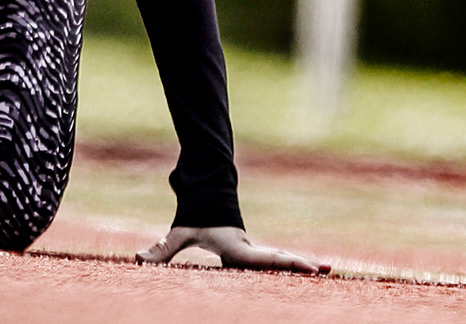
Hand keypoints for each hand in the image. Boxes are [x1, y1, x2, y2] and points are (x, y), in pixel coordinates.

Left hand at [137, 225, 328, 273]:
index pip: (263, 259)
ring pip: (281, 258)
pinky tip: (309, 271)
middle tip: (326, 271)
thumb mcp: (179, 234)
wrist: (205, 195)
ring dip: (301, 265)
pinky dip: (293, 265)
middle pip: (279, 258)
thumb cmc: (193, 217)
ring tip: (327, 271)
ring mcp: (253, 249)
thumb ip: (161, 250)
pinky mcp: (253, 251)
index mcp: (236, 247)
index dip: (283, 263)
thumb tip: (139, 260)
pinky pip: (276, 260)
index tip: (303, 266)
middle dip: (301, 265)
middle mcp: (248, 248)